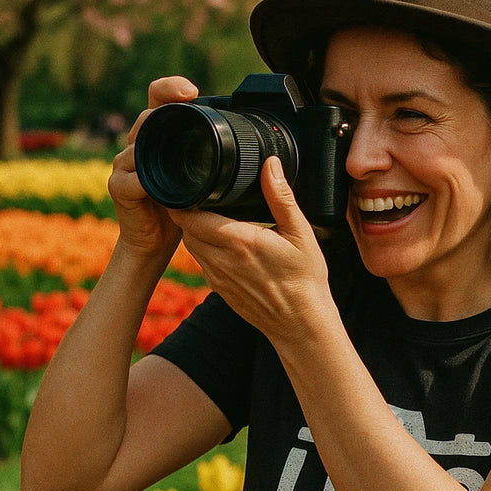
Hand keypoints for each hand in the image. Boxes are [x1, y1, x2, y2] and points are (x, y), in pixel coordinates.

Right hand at [107, 76, 198, 262]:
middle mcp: (138, 145)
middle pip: (147, 117)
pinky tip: (161, 189)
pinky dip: (146, 182)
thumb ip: (207, 158)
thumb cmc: (178, 209)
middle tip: (187, 108)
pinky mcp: (119, 187)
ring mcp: (125, 165)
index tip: (191, 90)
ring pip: (138, 144)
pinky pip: (132, 179)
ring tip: (175, 150)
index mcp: (158, 137)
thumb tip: (245, 143)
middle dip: (165, 111)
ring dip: (156, 144)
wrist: (155, 242)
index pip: (157, 99)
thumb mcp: (198, 179)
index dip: (170, 88)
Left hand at [171, 156, 334, 346]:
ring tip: (211, 215)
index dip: (184, 197)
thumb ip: (281, 198)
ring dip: (196, 230)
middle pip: (185, 228)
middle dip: (189, 210)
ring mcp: (218, 279)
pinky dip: (206, 249)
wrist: (301, 325)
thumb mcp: (301, 234)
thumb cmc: (306, 281)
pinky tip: (224, 244)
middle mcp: (221, 260)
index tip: (192, 184)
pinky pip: (202, 263)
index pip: (190, 214)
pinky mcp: (220, 291)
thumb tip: (270, 165)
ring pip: (191, 246)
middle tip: (202, 194)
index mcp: (238, 241)